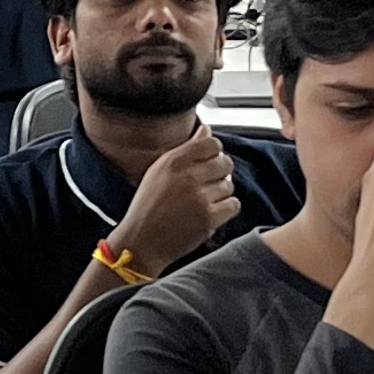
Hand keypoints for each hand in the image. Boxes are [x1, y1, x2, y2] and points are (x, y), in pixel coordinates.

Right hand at [113, 123, 239, 272]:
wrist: (140, 243)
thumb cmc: (147, 208)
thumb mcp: (158, 172)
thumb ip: (185, 150)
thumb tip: (207, 129)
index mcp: (172, 162)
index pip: (211, 143)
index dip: (215, 152)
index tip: (210, 161)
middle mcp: (187, 177)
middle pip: (225, 163)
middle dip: (221, 172)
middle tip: (209, 184)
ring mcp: (199, 198)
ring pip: (229, 185)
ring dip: (221, 193)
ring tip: (205, 201)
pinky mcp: (208, 218)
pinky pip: (233, 204)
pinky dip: (226, 209)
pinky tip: (212, 212)